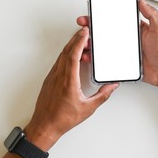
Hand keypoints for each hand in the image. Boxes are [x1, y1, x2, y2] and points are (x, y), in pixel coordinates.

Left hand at [24, 27, 118, 150]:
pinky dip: (66, 55)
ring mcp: (52, 77)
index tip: (84, 32)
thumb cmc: (63, 118)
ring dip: (71, 47)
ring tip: (81, 43)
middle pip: (67, 51)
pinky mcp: (49, 80)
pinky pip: (58, 62)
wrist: (45, 125)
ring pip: (61, 56)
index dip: (79, 41)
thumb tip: (112, 86)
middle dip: (76, 39)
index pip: (73, 55)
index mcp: (68, 81)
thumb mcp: (88, 108)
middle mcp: (58, 76)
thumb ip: (102, 95)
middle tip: (85, 32)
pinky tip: (72, 57)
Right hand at [77, 0, 157, 86]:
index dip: (105, 13)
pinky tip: (90, 55)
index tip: (95, 10)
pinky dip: (96, 57)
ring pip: (102, 44)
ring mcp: (122, 49)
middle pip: (105, 29)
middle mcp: (126, 37)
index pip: (116, 18)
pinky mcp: (120, 60)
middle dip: (92, 26)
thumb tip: (141, 0)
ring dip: (91, 42)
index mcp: (134, 28)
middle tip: (83, 23)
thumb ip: (151, 14)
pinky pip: (105, 58)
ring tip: (84, 41)